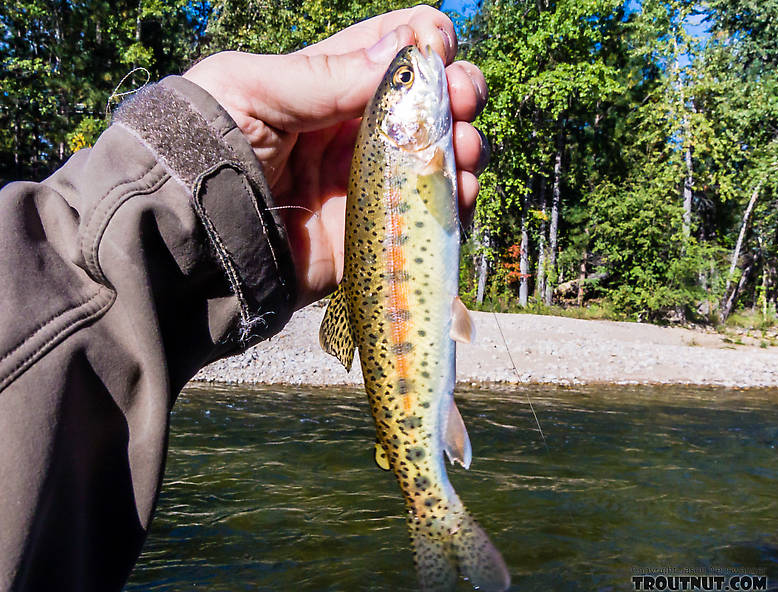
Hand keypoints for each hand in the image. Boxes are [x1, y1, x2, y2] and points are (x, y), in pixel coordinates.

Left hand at [184, 5, 487, 309]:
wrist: (188, 240)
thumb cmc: (205, 147)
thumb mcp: (251, 90)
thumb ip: (325, 75)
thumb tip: (406, 53)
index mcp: (323, 86)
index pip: (388, 50)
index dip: (423, 41)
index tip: (436, 49)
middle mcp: (352, 132)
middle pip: (425, 104)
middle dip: (456, 92)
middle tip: (463, 99)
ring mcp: (368, 184)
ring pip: (437, 157)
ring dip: (464, 146)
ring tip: (466, 150)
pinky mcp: (374, 234)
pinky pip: (430, 216)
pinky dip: (456, 202)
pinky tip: (462, 189)